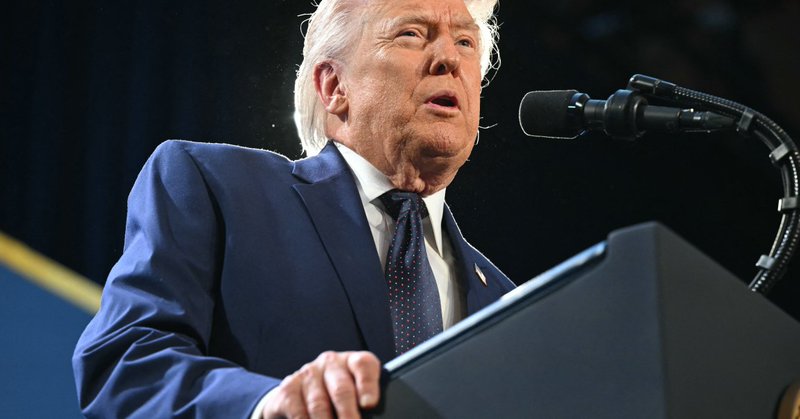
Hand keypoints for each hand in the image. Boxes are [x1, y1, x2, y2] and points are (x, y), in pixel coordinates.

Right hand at [261, 351, 380, 418]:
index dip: (368, 384)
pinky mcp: (289, 389)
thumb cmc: (336, 397)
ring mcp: (308, 374)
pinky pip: (298, 412)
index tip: (369, 404)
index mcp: (352, 362)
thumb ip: (364, 404)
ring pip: (319, 403)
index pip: (363, 365)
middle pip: (341, 389)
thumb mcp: (355, 395)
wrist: (300, 395)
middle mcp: (331, 363)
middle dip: (348, 414)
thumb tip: (369, 415)